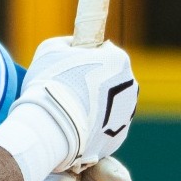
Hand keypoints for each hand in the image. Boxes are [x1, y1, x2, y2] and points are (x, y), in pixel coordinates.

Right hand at [23, 37, 138, 164]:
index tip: (72, 66)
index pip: (105, 52)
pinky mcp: (117, 138)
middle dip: (93, 83)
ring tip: (69, 111)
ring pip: (110, 106)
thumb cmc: (50, 82)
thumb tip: (73, 45)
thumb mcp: (51, 48)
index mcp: (119, 60)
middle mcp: (130, 87)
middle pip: (111, 80)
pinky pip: (105, 127)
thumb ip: (67, 43)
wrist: (51, 125)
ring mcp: (126, 115)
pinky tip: (74, 127)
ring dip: (95, 106)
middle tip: (68, 90)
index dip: (87, 57)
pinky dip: (93, 127)